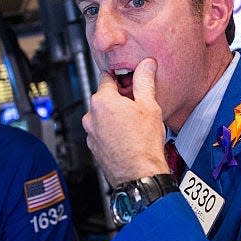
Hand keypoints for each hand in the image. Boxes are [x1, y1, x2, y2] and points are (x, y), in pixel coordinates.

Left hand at [82, 57, 169, 185]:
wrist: (139, 175)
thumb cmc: (143, 144)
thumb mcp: (149, 105)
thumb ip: (145, 81)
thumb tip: (146, 65)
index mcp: (102, 101)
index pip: (107, 77)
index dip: (122, 78)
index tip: (131, 82)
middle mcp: (91, 116)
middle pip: (105, 97)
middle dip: (120, 99)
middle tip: (138, 105)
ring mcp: (91, 133)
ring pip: (103, 116)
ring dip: (116, 116)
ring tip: (135, 124)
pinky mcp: (94, 147)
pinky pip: (102, 132)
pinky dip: (112, 131)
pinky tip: (128, 137)